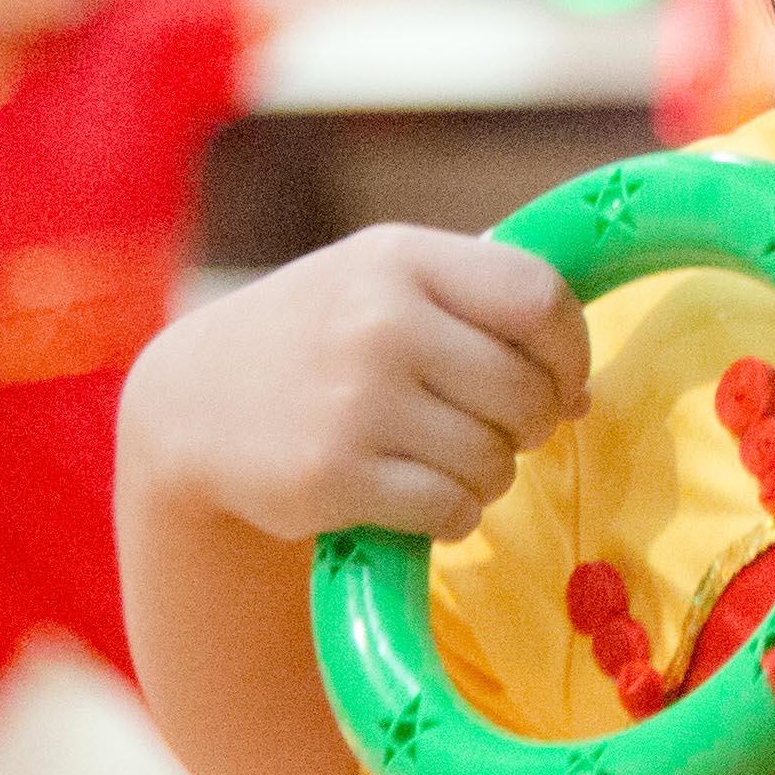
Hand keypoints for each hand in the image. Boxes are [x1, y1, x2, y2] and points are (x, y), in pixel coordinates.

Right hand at [121, 225, 590, 544]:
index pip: (539, 297)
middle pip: (527, 392)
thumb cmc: (319, 338)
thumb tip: (583, 394)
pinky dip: (453, 515)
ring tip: (445, 462)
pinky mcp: (332, 475)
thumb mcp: (385, 283)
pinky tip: (417, 498)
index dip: (570, 351)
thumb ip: (484, 311)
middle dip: (530, 425)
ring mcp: (353, 400)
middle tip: (497, 431)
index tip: (561, 381)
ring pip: (494, 460)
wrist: (191, 403)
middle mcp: (378, 322)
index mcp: (401, 258)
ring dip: (489, 475)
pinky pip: (452, 509)